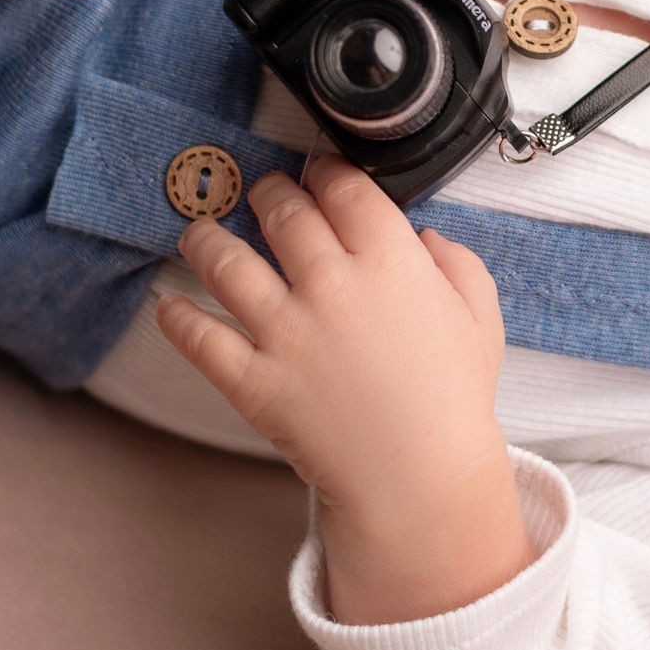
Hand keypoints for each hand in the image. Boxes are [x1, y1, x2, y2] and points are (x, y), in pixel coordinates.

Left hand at [155, 155, 533, 624]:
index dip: (326, 171)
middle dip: (269, 193)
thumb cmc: (453, 400)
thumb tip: (425, 237)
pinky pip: (200, 338)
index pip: (344, 188)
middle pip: (282, 212)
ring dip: (206, 238)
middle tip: (263, 193)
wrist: (420, 479)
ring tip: (199, 233)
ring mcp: (286, 332)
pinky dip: (177, 318)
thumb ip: (458, 264)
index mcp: (392, 262)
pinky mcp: (253, 379)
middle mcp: (332, 285)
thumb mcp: (480, 319)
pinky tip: (169, 307)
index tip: (318, 173)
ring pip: (226, 262)